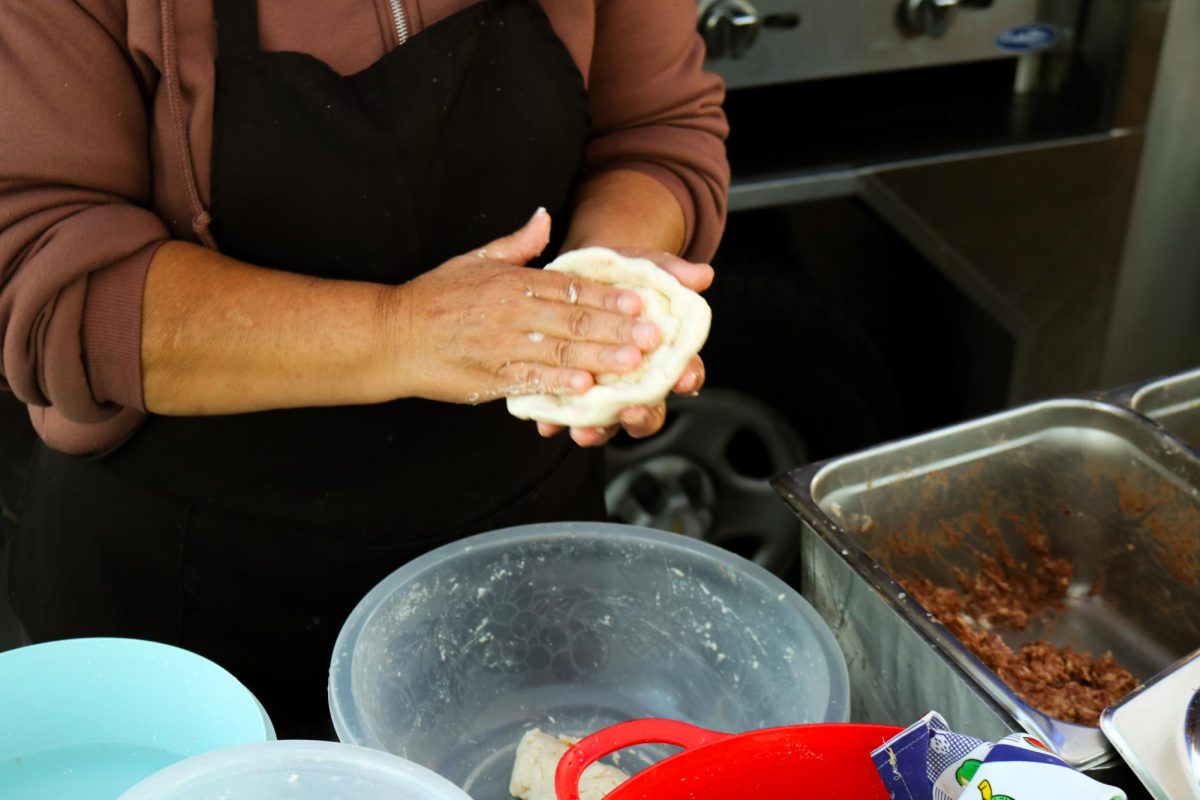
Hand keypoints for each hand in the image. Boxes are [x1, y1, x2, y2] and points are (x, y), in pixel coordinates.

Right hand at [392, 210, 661, 404]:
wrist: (393, 336)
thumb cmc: (437, 297)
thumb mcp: (476, 259)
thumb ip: (518, 243)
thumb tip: (546, 216)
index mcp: (513, 283)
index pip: (571, 287)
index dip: (609, 296)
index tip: (642, 302)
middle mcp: (511, 313)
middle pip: (574, 320)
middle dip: (617, 329)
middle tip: (653, 336)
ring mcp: (502, 347)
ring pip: (559, 352)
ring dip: (599, 358)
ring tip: (633, 362)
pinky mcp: (491, 378)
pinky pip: (532, 381)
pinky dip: (559, 385)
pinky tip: (586, 389)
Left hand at [536, 248, 711, 446]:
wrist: (577, 277)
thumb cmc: (620, 279)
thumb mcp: (643, 268)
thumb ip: (671, 273)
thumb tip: (702, 275)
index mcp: (664, 357)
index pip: (687, 373)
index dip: (689, 377)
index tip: (685, 378)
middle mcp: (636, 383)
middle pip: (650, 412)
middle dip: (643, 416)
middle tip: (632, 411)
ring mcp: (604, 394)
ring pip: (608, 424)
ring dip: (598, 431)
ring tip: (585, 430)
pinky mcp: (570, 394)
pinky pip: (565, 417)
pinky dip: (556, 422)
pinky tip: (546, 423)